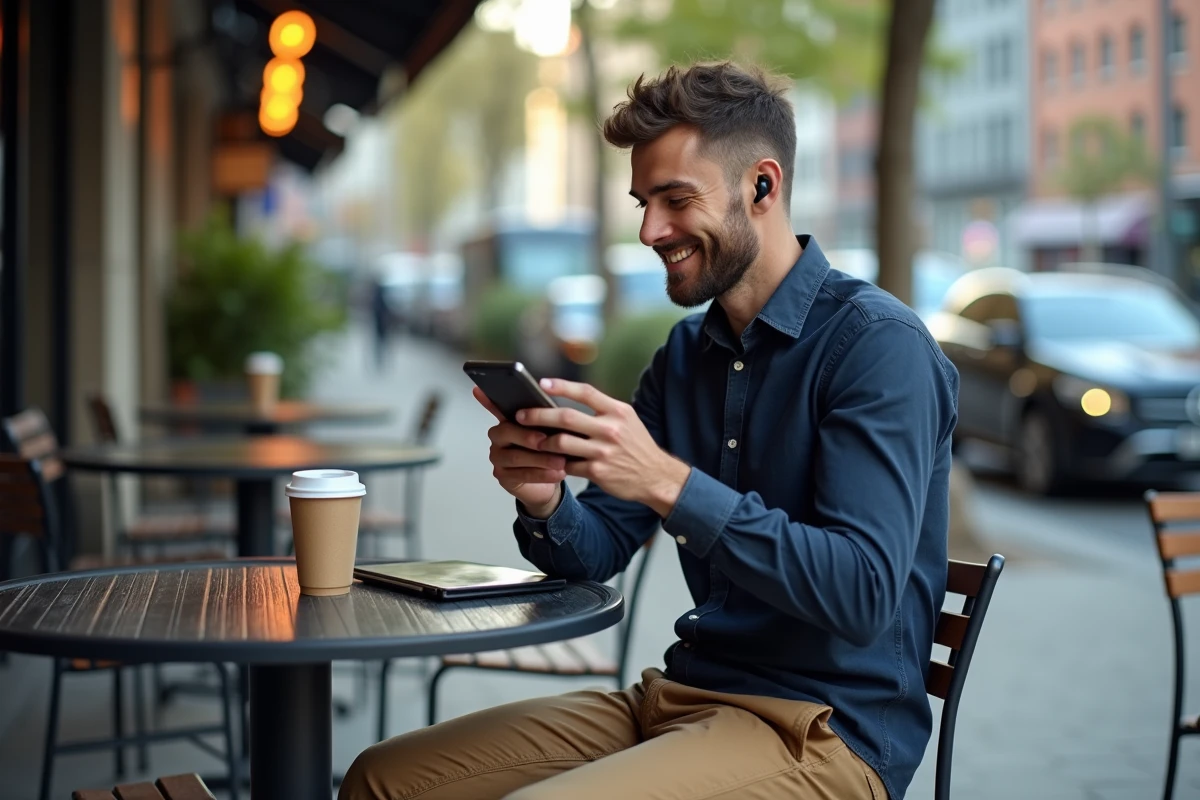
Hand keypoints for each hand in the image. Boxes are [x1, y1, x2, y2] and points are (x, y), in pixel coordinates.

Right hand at [474, 387, 563, 516]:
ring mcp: (498, 458)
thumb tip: (556, 406)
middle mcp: (498, 438)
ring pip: (516, 456)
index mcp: (508, 420)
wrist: (548, 481)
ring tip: (560, 461)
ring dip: (540, 459)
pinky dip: (542, 474)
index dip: (488, 400)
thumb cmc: (548, 451)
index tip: (483, 392)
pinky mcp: (503, 477)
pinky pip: (522, 475)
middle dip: (527, 436)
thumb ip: (546, 419)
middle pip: (506, 432)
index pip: (497, 407)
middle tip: (546, 440)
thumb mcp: (551, 432)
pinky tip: (558, 473)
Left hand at [516, 378, 690, 517]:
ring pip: (561, 443)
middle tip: (521, 415)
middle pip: (566, 417)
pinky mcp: (598, 472)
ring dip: (543, 442)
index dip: (561, 386)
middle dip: (538, 415)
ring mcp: (603, 452)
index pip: (585, 392)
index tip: (541, 383)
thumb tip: (568, 398)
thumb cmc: (636, 445)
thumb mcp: (626, 419)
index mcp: (617, 411)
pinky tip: (548, 461)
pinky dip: (556, 463)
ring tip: (534, 441)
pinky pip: (568, 465)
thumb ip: (602, 408)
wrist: (655, 476)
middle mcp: (611, 429)